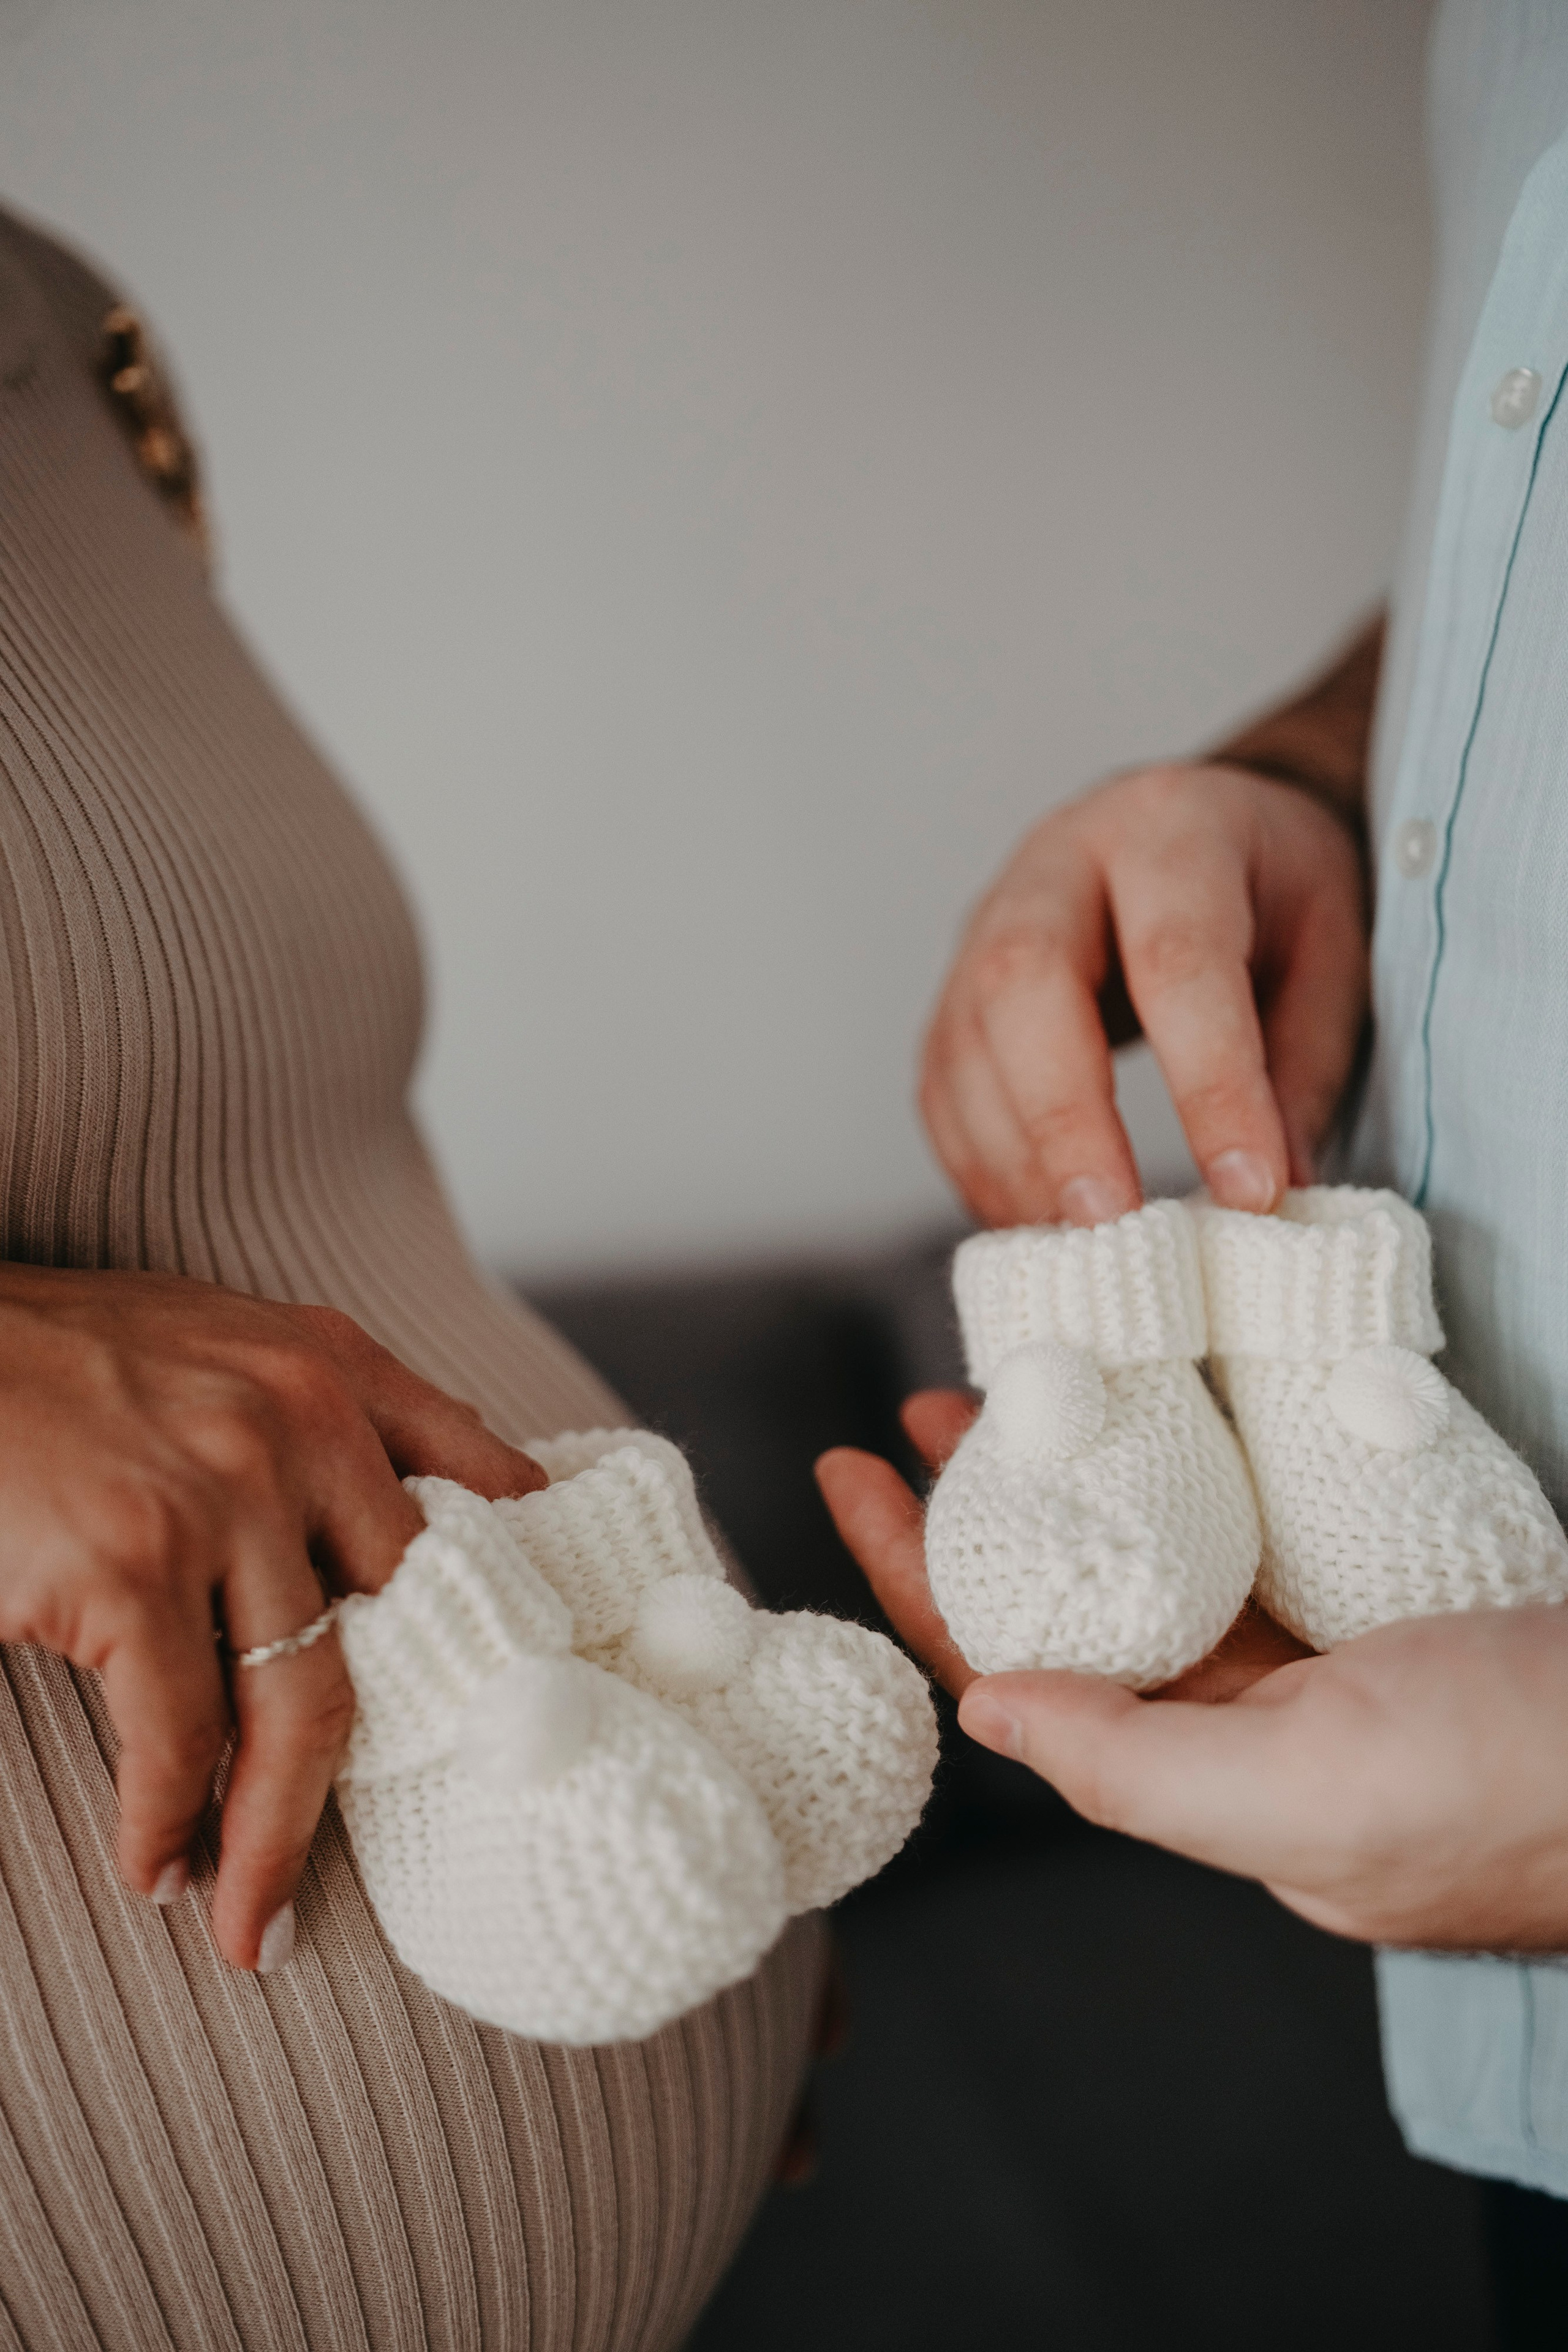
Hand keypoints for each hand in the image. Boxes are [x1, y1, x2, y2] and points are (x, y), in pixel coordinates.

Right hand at [0, 1263, 546, 1969]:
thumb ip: (322, 1409)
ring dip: (270, 1836)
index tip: (515, 1696)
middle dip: (398, 1757)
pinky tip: (156, 1868)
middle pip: (400, 1626)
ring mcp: (221, 1494)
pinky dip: (165, 1823)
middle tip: (370, 1850)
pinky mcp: (131, 1566)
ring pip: (299, 1706)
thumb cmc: (57, 1359)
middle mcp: (299, 1422)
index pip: (479, 1481)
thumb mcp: (220, 1342)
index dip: (509, 1593)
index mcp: (332, 1367)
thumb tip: (435, 1500)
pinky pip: (178, 1736)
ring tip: (250, 1915)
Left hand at [819, 1399, 1567, 1952]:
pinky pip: (1260, 1533)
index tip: (854, 1478)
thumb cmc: (1523, 1787)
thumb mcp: (1312, 1796)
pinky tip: (1166, 1408)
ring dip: (1083, 1478)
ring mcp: (1319, 1671)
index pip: (1022, 1682)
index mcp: (1212, 1795)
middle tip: (934, 1409)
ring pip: (1163, 1560)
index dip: (924, 1586)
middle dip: (989, 1517)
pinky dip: (1198, 1468)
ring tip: (1019, 1388)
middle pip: (1078, 1612)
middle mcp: (1249, 1740)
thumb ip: (1139, 1766)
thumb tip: (986, 1707)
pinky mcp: (1383, 1608)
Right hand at [920, 761, 1366, 1226]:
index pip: (1178, 959)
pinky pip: (942, 1090)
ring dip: (1016, 1161)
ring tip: (1082, 1251)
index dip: (1210, 1084)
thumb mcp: (1334, 948)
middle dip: (1063, 1116)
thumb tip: (1272, 1193)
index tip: (1247, 1192)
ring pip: (964, 1045)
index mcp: (1170, 829)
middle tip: (1112, 1222)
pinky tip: (1036, 1226)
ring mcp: (985, 927)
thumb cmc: (1274, 889)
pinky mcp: (954, 994)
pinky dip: (981, 1170)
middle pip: (1024, 982)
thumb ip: (1305, 1062)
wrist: (1196, 826)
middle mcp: (1055, 865)